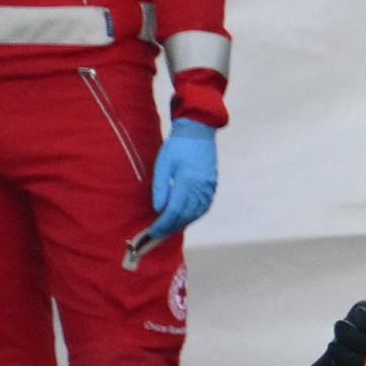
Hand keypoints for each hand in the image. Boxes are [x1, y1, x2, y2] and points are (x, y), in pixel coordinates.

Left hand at [146, 119, 217, 239]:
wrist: (199, 131)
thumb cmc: (177, 146)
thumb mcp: (163, 164)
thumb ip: (161, 188)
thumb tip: (159, 210)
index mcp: (187, 181)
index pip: (175, 211)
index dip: (163, 224)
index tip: (153, 231)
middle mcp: (201, 188)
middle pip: (186, 215)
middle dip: (171, 227)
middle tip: (158, 235)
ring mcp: (209, 187)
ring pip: (196, 214)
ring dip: (182, 223)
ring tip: (169, 228)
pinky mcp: (212, 185)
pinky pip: (203, 207)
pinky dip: (193, 216)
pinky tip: (185, 218)